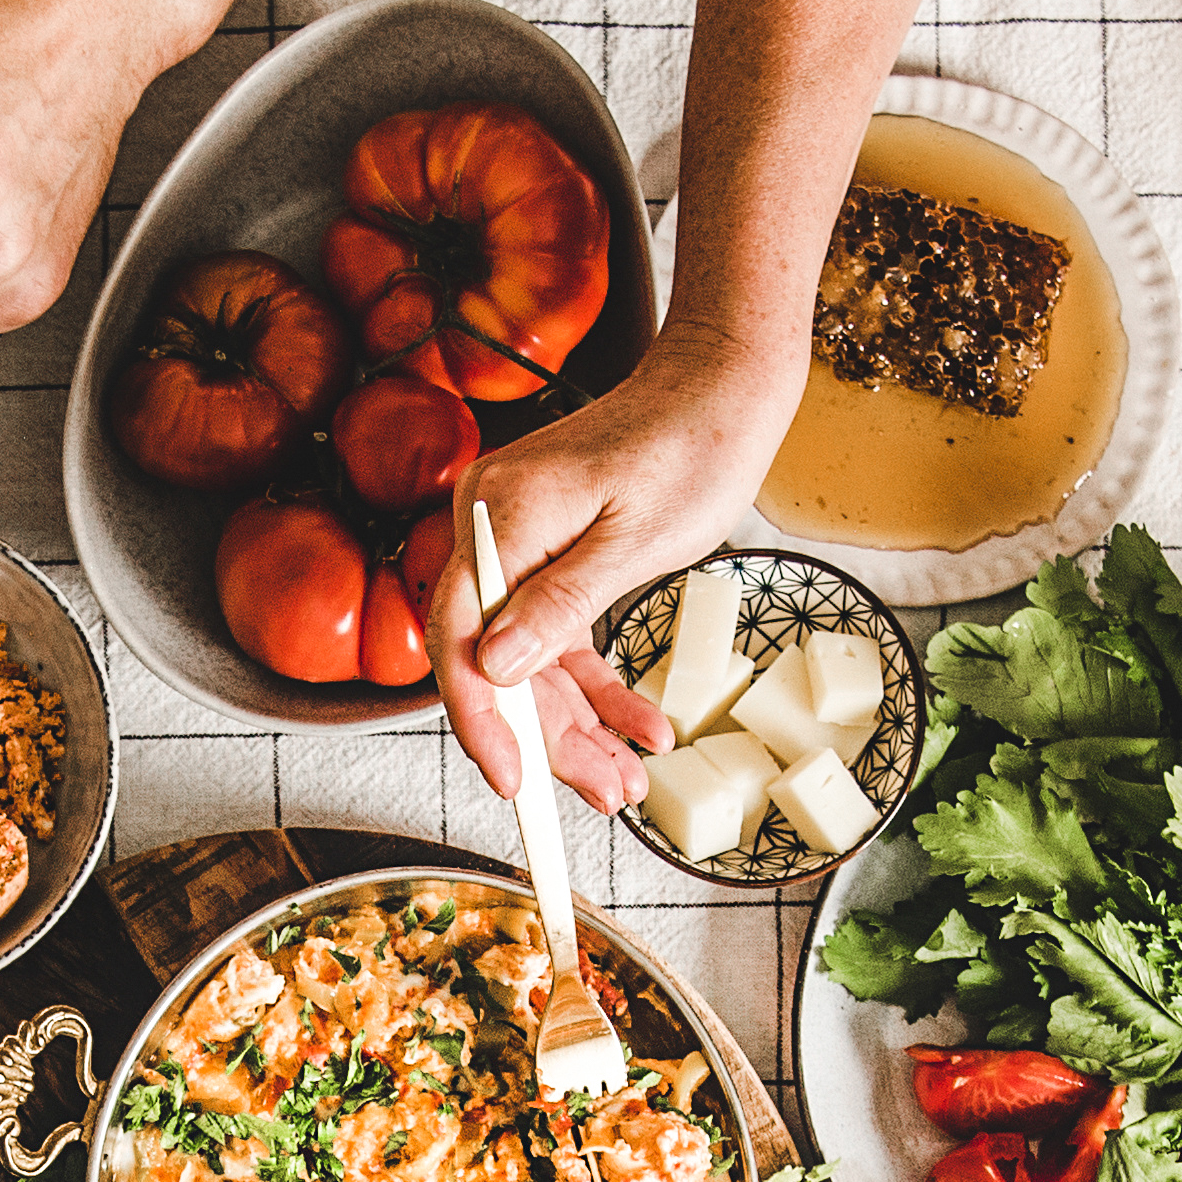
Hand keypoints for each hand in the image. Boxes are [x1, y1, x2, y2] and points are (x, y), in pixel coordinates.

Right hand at [434, 334, 803, 810]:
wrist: (723, 386)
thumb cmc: (690, 444)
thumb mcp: (634, 537)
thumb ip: (561, 604)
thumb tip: (493, 666)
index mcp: (501, 516)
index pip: (459, 635)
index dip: (481, 718)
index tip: (513, 779)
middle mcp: (495, 531)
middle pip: (497, 662)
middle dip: (551, 739)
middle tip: (603, 794)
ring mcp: (521, 547)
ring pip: (533, 664)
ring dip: (581, 727)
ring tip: (628, 779)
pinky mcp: (552, 559)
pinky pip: (561, 641)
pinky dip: (599, 688)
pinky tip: (640, 727)